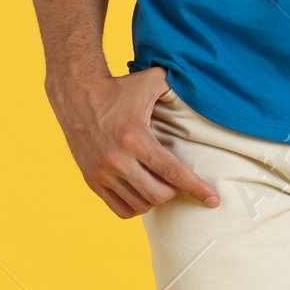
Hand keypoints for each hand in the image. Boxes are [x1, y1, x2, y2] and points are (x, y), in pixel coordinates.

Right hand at [45, 62, 219, 219]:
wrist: (76, 93)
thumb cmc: (119, 87)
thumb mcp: (151, 80)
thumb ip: (177, 86)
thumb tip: (203, 87)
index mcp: (135, 138)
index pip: (172, 172)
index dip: (196, 188)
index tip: (213, 200)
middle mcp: (117, 159)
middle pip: (158, 195)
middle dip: (174, 192)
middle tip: (176, 182)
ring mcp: (102, 172)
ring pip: (140, 205)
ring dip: (155, 200)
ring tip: (159, 186)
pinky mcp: (91, 179)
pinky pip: (119, 209)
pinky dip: (136, 207)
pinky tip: (142, 194)